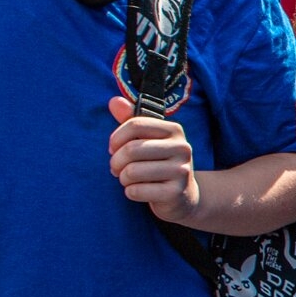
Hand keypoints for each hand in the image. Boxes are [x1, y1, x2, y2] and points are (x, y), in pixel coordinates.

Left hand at [107, 97, 200, 223]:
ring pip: (132, 171)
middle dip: (115, 161)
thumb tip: (114, 101)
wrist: (183, 195)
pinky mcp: (176, 192)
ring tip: (128, 179)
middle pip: (131, 149)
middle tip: (116, 168)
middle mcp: (182, 147)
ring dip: (122, 178)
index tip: (112, 148)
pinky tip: (139, 191)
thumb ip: (130, 120)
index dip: (115, 138)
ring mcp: (181, 170)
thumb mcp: (147, 139)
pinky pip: (137, 191)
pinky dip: (130, 192)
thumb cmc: (158, 163)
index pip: (134, 125)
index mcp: (174, 130)